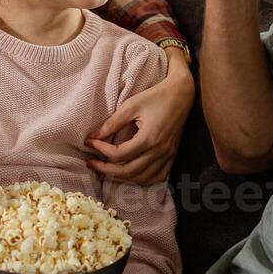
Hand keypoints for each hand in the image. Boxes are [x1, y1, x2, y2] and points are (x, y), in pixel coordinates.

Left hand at [85, 52, 194, 183]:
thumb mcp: (131, 105)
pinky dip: (142, 179)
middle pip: (128, 172)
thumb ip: (112, 123)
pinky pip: (157, 177)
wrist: (182, 94)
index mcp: (149, 138)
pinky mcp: (172, 156)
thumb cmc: (156, 96)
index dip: (101, 150)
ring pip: (142, 178)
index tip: (90, 142)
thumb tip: (93, 136)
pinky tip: (131, 174)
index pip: (120, 154)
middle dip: (106, 170)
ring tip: (106, 170)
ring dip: (122, 178)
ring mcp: (167, 155)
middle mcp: (159, 151)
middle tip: (91, 163)